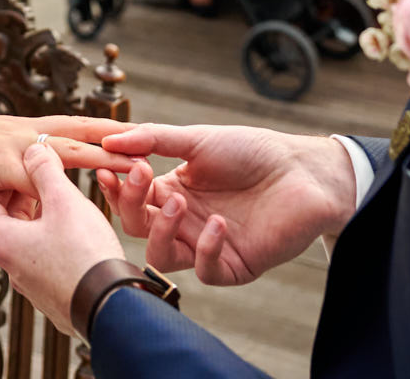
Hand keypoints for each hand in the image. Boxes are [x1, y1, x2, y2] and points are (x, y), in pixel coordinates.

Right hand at [0, 116, 136, 195]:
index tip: (132, 131)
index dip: (102, 128)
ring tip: (132, 163)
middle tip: (149, 139)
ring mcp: (14, 145)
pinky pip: (35, 176)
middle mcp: (25, 130)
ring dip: (101, 156)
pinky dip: (60, 185)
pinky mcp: (0, 164)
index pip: (72, 124)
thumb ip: (16, 168)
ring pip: (67, 150)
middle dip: (114, 136)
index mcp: (24, 128)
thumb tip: (32, 183)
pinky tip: (81, 194)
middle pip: (79, 130)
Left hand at [0, 144, 126, 337]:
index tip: (20, 170)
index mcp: (5, 243)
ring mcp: (32, 287)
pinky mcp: (53, 298)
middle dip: (25, 200)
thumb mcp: (64, 201)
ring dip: (42, 223)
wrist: (112, 306)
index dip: (0, 182)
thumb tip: (33, 149)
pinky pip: (46, 265)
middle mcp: (12, 268)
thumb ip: (45, 170)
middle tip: (45, 183)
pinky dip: (55, 246)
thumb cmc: (85, 254)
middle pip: (7, 224)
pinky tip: (79, 236)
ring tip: (66, 206)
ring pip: (28, 245)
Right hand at [98, 123, 355, 285]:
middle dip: (130, 205)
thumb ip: (154, 139)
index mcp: (172, 192)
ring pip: (162, 257)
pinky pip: (205, 271)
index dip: (115, 189)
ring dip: (161, 232)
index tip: (106, 168)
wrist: (303, 169)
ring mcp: (206, 245)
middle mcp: (184, 221)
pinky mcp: (233, 265)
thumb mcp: (198, 140)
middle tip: (141, 176)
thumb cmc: (253, 151)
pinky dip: (205, 250)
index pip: (130, 199)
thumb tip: (108, 138)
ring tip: (179, 204)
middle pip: (138, 228)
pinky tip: (219, 224)